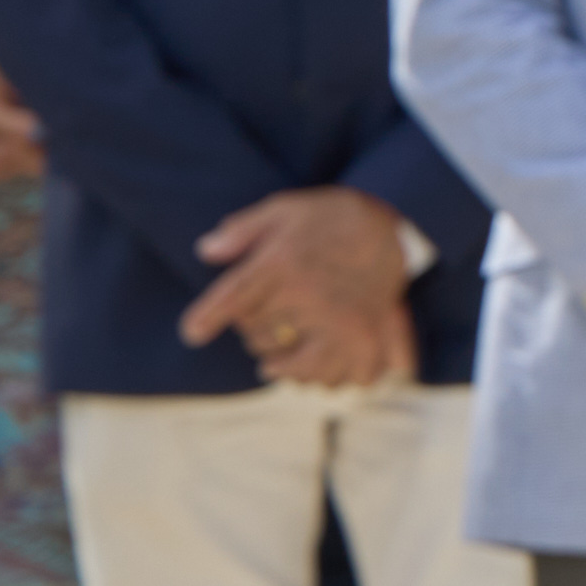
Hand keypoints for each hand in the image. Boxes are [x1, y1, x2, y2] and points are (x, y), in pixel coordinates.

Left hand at [181, 189, 419, 375]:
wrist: (394, 227)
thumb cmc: (330, 217)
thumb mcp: (283, 208)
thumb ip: (242, 230)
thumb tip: (205, 250)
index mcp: (284, 263)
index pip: (234, 298)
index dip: (207, 317)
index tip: (191, 334)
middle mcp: (311, 297)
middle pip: (258, 334)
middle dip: (253, 330)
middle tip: (261, 321)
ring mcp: (341, 324)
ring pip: (292, 365)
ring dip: (280, 364)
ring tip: (275, 361)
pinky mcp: (366, 341)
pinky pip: (334, 377)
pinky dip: (320, 377)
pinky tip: (314, 369)